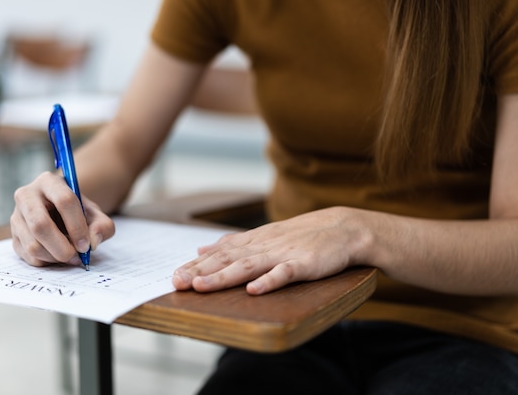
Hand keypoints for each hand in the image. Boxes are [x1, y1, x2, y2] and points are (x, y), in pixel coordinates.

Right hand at [10, 172, 114, 266]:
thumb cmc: (78, 212)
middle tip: (77, 257)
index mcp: (49, 182)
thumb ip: (103, 226)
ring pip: (32, 244)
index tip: (86, 245)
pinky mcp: (13, 236)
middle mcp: (26, 195)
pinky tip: (58, 256)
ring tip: (70, 256)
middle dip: (61, 247)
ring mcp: (16, 216)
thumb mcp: (95, 214)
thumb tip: (93, 241)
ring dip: (55, 257)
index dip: (77, 226)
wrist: (59, 212)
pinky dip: (47, 262)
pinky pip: (28, 256)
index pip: (64, 201)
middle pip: (40, 225)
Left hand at [172, 207, 364, 294]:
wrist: (343, 228)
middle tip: (177, 282)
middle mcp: (263, 246)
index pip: (218, 253)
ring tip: (202, 286)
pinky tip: (254, 290)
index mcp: (253, 241)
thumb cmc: (302, 235)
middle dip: (200, 271)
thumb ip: (233, 243)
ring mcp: (283, 254)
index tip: (174, 276)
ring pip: (248, 266)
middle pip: (227, 259)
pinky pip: (285, 273)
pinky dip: (269, 281)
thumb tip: (201, 249)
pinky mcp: (304, 263)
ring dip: (224, 277)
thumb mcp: (264, 236)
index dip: (195, 265)